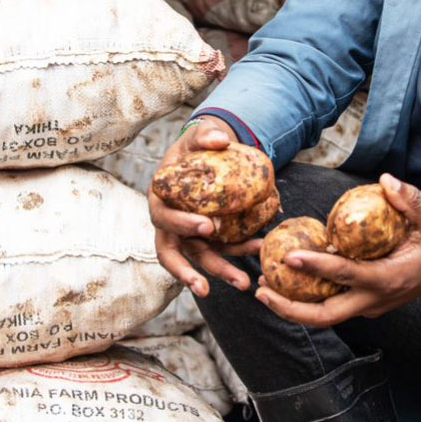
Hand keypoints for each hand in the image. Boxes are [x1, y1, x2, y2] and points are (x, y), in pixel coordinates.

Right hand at [147, 119, 256, 298]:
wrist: (204, 155)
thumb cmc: (194, 148)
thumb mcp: (196, 137)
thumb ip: (205, 135)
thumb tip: (219, 140)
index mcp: (160, 200)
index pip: (164, 219)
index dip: (182, 225)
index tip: (206, 226)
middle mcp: (171, 223)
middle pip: (172, 254)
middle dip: (188, 272)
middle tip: (206, 285)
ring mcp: (189, 235)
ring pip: (200, 259)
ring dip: (220, 272)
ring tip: (243, 284)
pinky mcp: (209, 238)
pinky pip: (224, 248)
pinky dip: (241, 250)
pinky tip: (260, 248)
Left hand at [256, 174, 420, 326]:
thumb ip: (411, 200)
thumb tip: (386, 180)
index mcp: (389, 279)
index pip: (346, 275)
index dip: (316, 266)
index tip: (289, 254)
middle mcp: (376, 299)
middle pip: (326, 316)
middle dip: (290, 309)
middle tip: (262, 290)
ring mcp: (370, 306)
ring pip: (326, 316)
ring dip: (293, 307)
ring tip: (264, 288)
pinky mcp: (366, 304)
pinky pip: (332, 306)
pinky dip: (308, 299)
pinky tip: (287, 281)